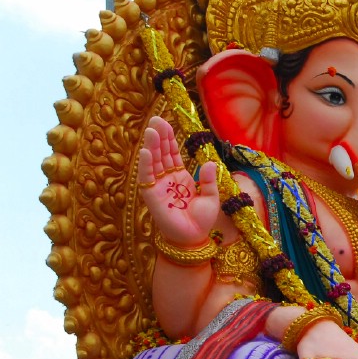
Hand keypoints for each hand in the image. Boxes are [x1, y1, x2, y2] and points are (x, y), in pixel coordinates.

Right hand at [138, 116, 219, 246]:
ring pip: (153, 162)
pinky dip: (146, 164)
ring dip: (152, 146)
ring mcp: (158, 186)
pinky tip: (146, 151)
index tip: (166, 122)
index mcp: (181, 177)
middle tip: (156, 120)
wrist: (193, 238)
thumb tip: (210, 162)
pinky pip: (147, 177)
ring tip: (151, 130)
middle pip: (161, 153)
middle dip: (159, 136)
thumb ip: (209, 179)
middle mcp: (167, 179)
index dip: (169, 138)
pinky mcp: (151, 196)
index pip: (173, 153)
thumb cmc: (201, 220)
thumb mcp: (211, 197)